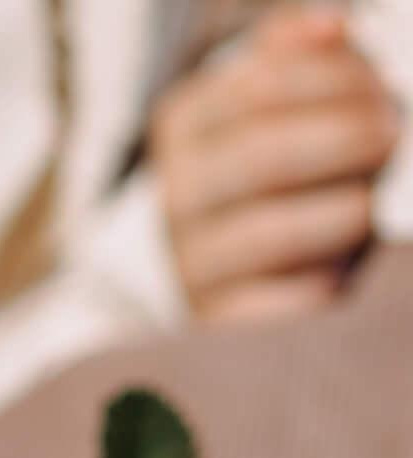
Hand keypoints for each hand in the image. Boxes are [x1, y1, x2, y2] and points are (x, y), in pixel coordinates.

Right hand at [150, 4, 397, 323]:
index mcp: (184, 125)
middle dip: (345, 140)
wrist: (201, 254)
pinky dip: (323, 282)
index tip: (382, 84)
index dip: (334, 80)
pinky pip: (277, 305)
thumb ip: (295, 54)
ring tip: (373, 200)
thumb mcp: (260, 93)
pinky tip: (345, 262)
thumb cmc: (258, 158)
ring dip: (343, 210)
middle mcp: (176, 195)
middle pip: (260, 158)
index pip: (258, 87)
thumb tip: (333, 27)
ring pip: (269, 235)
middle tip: (393, 135)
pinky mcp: (216, 320)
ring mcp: (191, 263)